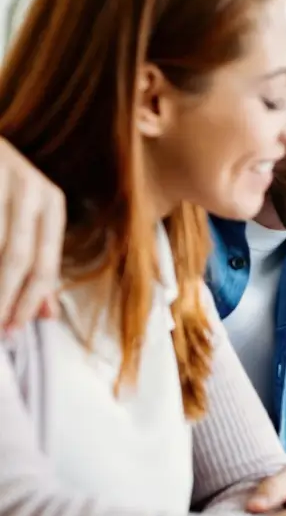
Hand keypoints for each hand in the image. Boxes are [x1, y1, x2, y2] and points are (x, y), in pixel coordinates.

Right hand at [0, 138, 65, 329]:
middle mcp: (29, 187)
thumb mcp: (27, 215)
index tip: (14, 329)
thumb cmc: (3, 186)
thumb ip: (38, 262)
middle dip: (4, 298)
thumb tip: (45, 315)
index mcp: (51, 202)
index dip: (29, 301)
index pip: (44, 263)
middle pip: (16, 256)